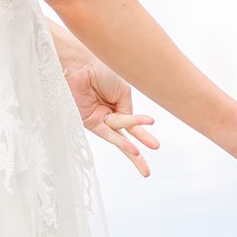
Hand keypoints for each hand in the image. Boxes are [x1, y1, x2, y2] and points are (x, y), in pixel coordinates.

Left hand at [49, 21, 159, 177]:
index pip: (133, 122)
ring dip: (132, 152)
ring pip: (120, 137)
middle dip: (137, 155)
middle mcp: (109, 113)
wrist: (82, 63)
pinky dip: (122, 141)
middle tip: (147, 173)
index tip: (155, 146)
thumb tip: (130, 126)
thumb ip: (128, 110)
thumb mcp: (123, 91)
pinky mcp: (89, 122)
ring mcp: (99, 119)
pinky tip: (134, 149)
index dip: (144, 132)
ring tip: (144, 167)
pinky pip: (109, 133)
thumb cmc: (101, 70)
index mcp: (118, 103)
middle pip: (126, 137)